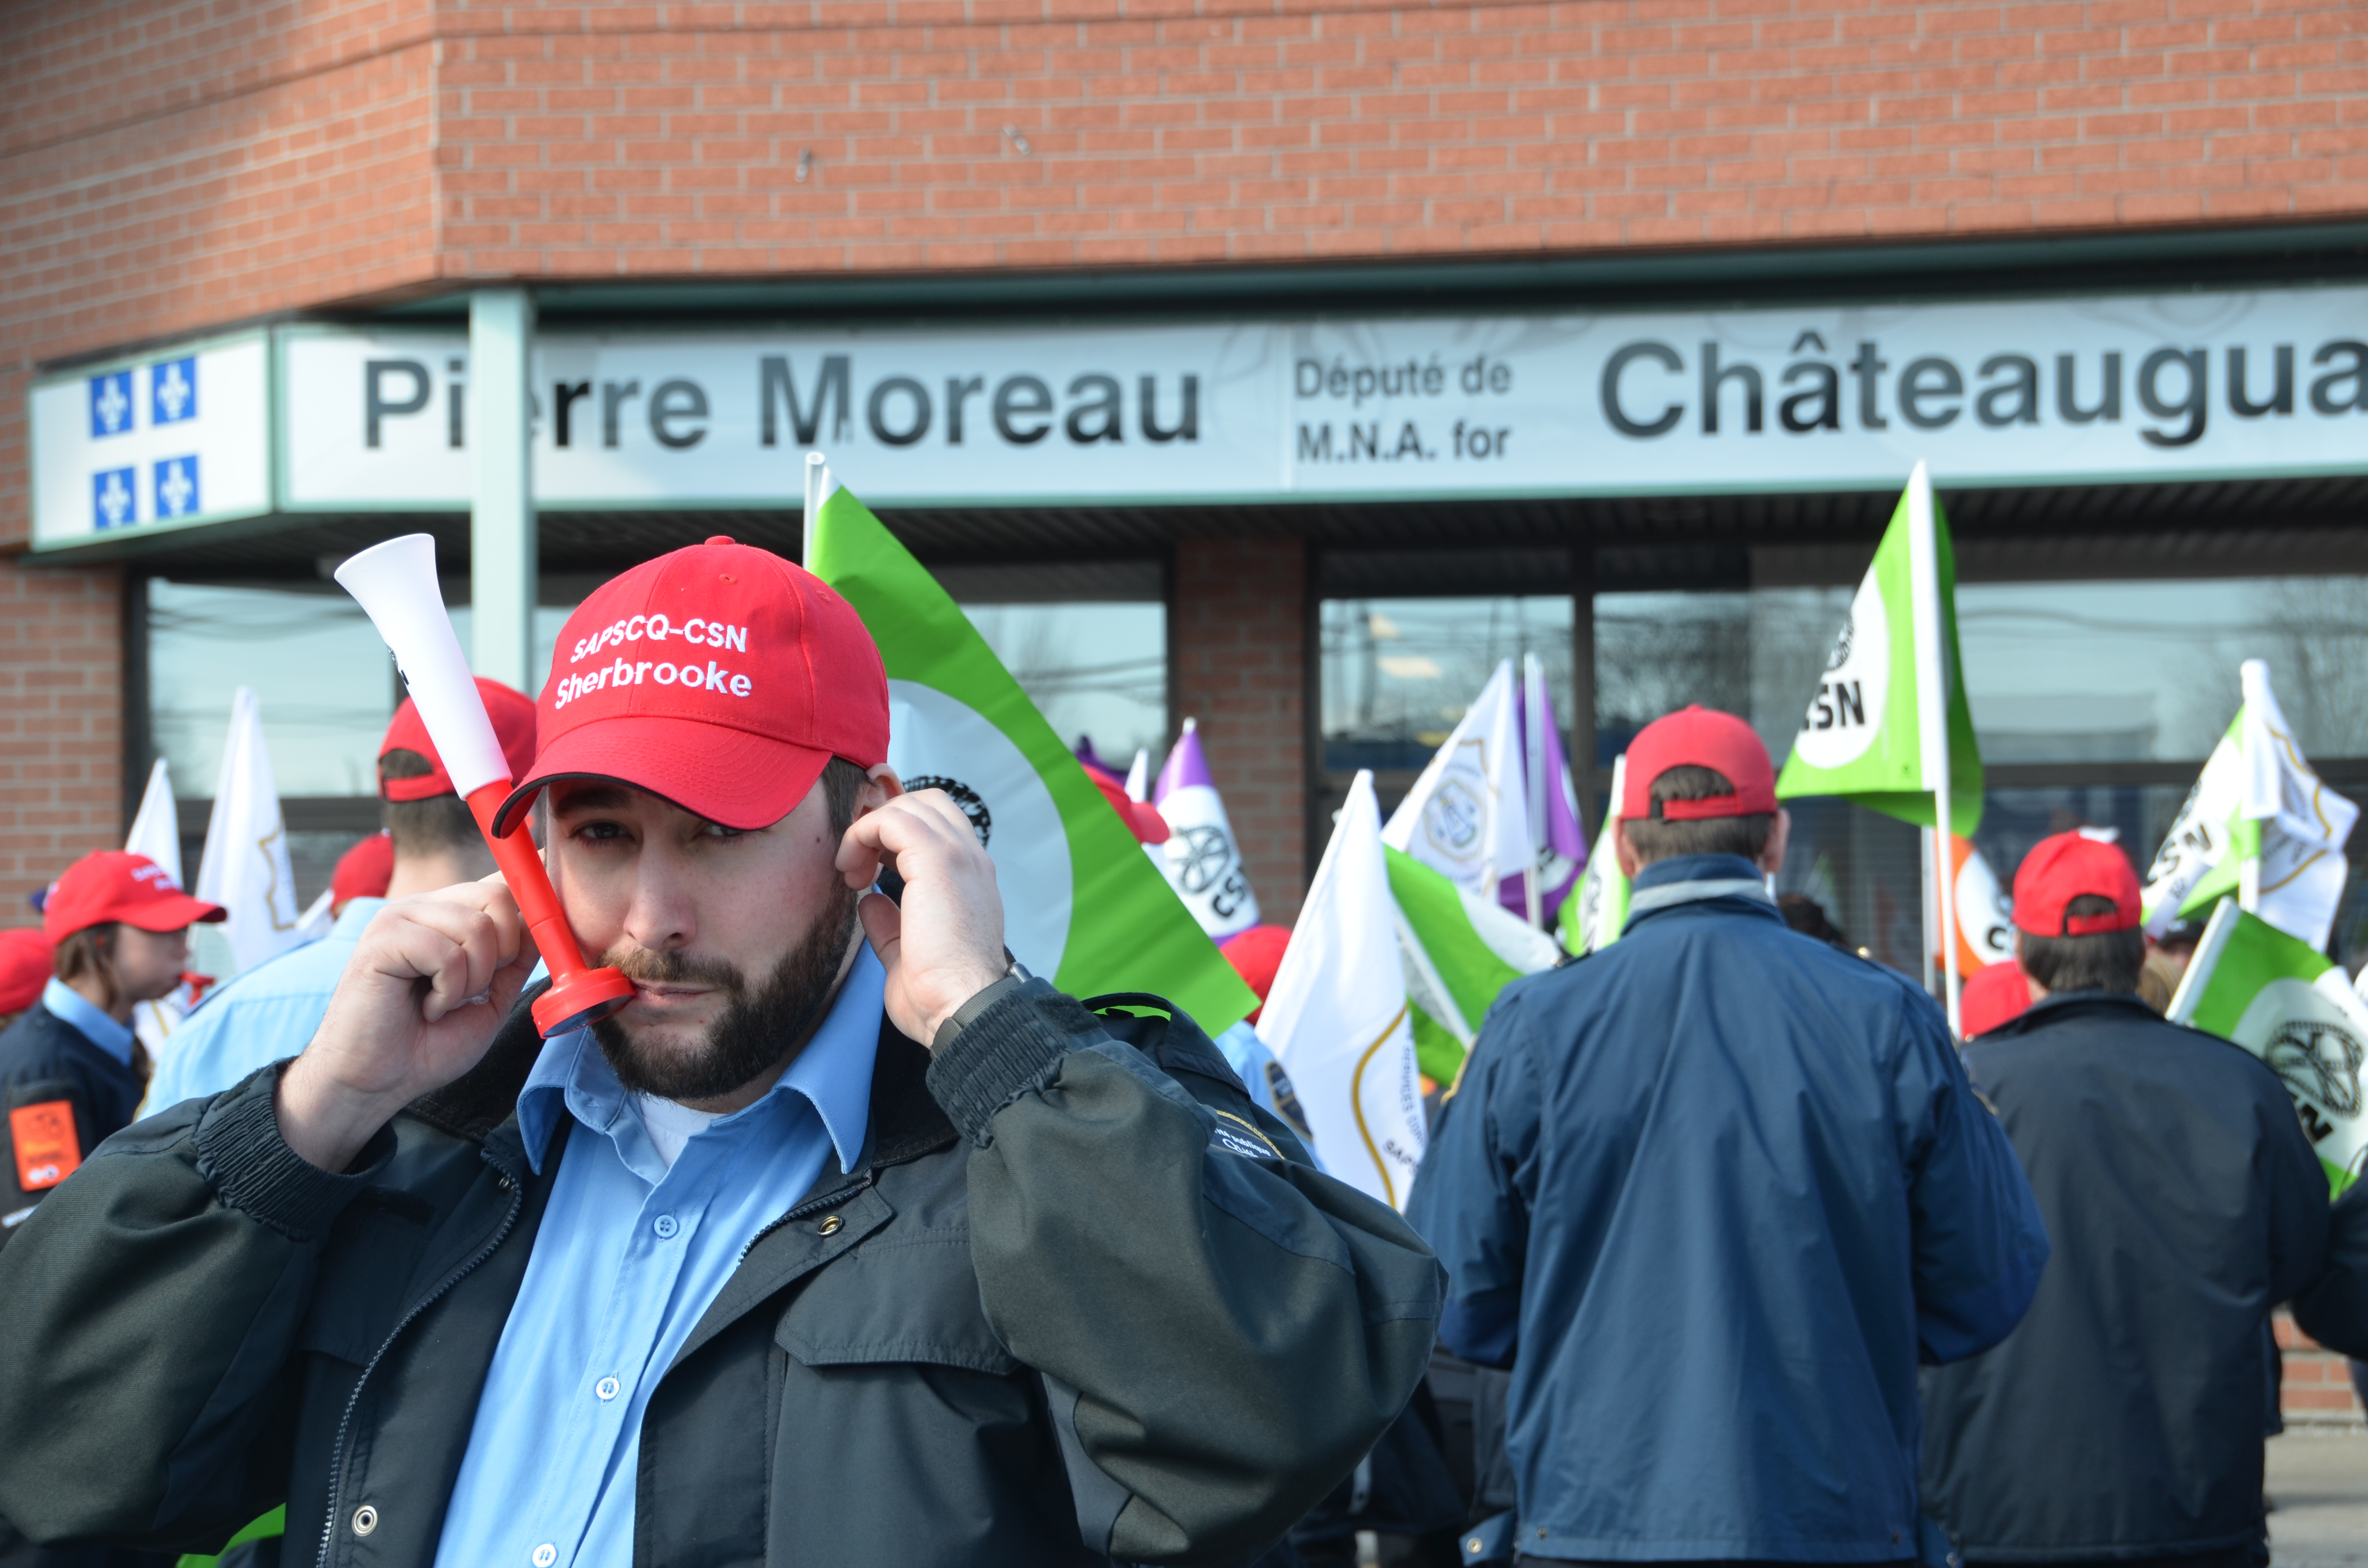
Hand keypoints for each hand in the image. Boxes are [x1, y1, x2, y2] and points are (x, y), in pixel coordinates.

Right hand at [277, 874, 540, 1170]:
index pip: (501, 881)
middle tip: (472, 990)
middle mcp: (425, 907)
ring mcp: (400, 917)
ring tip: (442, 1002)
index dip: (530, 890)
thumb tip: (547, 921)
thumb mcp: (490, 999)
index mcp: (450, 916)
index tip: (543, 890)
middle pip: (498, 896)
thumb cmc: (428, 1044)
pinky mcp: (381, 938)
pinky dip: (447, 992)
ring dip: (472, 981)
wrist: (375, 1081)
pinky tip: (426, 1007)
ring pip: (477, 927)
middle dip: (503, 954)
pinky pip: (446, 953)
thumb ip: (516, 960)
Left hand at [835, 789, 1009, 1046]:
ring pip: (908, 805)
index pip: (936, 828)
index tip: (866, 869)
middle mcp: (970, 862)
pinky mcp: (938, 859)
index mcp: (970, 882)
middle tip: (857, 862)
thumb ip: (890, 922)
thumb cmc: (942, 995)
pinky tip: (852, 869)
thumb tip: (871, 902)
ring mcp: (959, 856)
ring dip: (869, 830)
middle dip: (882, 823)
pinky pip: (892, 820)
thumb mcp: (907, 952)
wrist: (963, 1009)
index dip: (894, 837)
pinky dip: (863, 834)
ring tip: (851, 870)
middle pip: (925, 804)